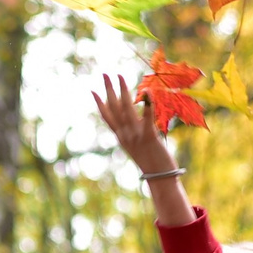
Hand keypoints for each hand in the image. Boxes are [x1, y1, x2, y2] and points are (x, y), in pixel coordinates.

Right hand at [94, 74, 191, 224]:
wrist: (160, 178)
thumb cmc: (153, 163)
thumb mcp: (139, 146)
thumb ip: (135, 133)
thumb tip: (136, 123)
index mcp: (121, 137)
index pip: (107, 117)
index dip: (100, 103)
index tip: (93, 90)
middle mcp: (125, 135)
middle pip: (114, 109)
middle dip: (108, 90)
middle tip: (104, 74)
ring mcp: (135, 136)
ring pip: (126, 110)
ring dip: (123, 92)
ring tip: (120, 76)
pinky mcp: (149, 138)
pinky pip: (146, 119)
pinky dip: (146, 106)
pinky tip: (146, 92)